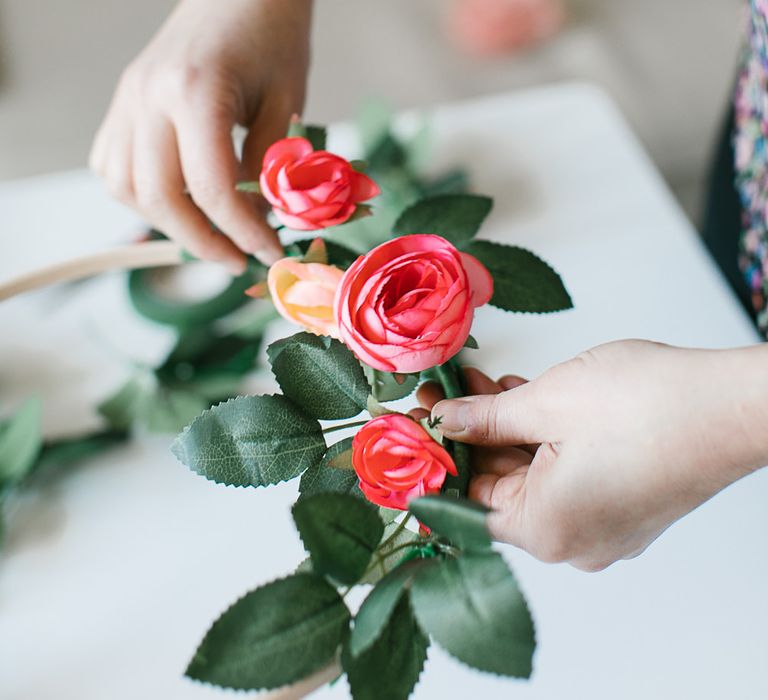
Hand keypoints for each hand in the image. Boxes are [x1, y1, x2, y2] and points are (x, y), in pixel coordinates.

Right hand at [90, 0, 311, 272]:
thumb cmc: (270, 38)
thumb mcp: (286, 103)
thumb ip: (270, 167)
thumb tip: (257, 222)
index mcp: (193, 91)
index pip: (212, 188)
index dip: (243, 232)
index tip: (268, 253)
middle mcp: (148, 96)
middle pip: (159, 197)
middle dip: (201, 241)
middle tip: (236, 258)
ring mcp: (127, 99)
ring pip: (126, 188)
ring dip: (167, 223)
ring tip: (210, 233)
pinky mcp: (121, 104)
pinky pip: (113, 167)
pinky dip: (142, 196)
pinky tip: (177, 200)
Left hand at [419, 341, 767, 570]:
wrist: (732, 402)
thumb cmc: (648, 406)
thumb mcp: (544, 403)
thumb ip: (483, 418)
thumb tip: (444, 422)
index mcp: (547, 531)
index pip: (466, 504)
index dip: (435, 460)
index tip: (412, 428)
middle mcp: (574, 541)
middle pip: (499, 487)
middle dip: (469, 434)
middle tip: (442, 393)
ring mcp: (602, 524)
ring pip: (532, 475)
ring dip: (503, 429)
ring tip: (476, 384)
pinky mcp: (623, 502)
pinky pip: (564, 473)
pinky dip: (539, 438)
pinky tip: (519, 397)